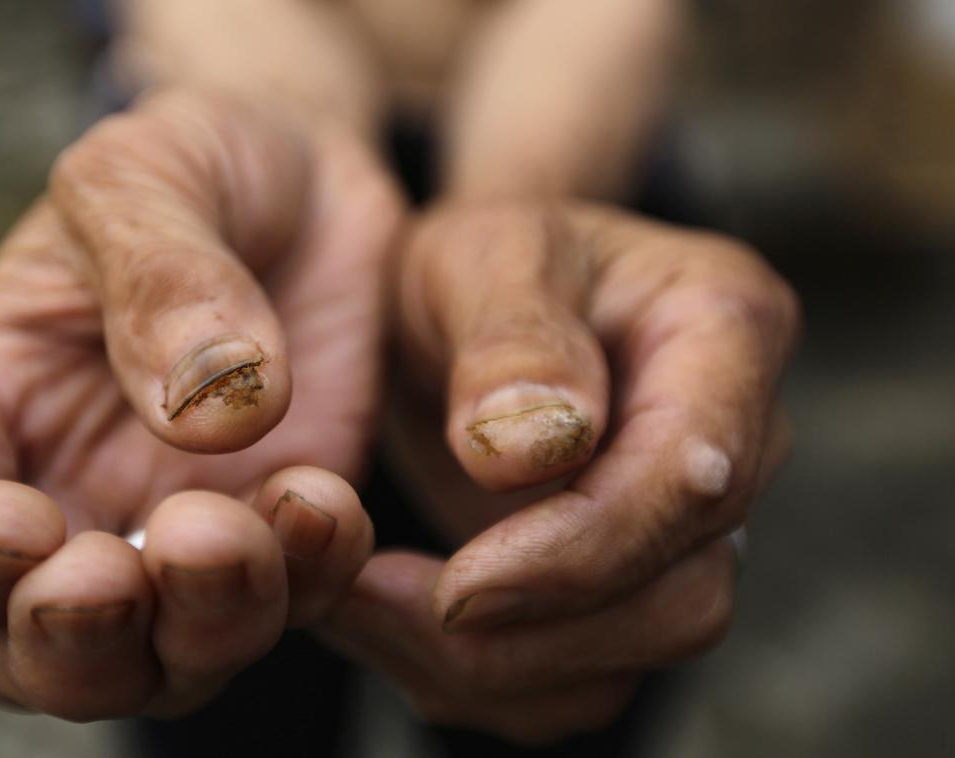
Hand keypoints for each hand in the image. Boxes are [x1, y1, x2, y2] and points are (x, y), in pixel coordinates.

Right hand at [0, 90, 400, 719]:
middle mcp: (70, 494)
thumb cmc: (197, 164)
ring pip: (158, 661)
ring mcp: (179, 527)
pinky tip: (326, 503)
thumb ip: (157, 273)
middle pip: (22, 648)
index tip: (18, 527)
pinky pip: (287, 606)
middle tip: (119, 577)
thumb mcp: (150, 171)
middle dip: (67, 642)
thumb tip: (201, 413)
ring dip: (196, 627)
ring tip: (244, 529)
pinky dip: (307, 582)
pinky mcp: (283, 532)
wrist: (316, 183)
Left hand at [319, 200, 798, 743]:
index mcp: (724, 332)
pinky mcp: (631, 585)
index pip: (690, 478)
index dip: (577, 549)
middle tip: (369, 598)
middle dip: (526, 629)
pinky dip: (479, 677)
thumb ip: (512, 341)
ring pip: (632, 660)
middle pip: (681, 598)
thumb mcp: (483, 256)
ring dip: (487, 666)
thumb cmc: (486, 262)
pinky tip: (385, 620)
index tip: (454, 581)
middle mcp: (735, 443)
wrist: (478, 299)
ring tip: (354, 607)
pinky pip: (580, 680)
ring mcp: (689, 526)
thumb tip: (530, 456)